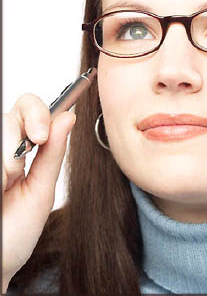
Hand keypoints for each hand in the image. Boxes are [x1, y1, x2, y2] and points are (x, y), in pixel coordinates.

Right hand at [2, 93, 75, 291]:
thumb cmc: (16, 229)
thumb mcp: (42, 188)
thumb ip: (54, 153)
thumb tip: (69, 117)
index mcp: (23, 149)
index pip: (30, 108)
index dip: (37, 113)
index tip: (41, 136)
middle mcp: (2, 146)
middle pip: (12, 115)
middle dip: (18, 141)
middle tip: (17, 172)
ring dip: (5, 161)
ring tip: (2, 188)